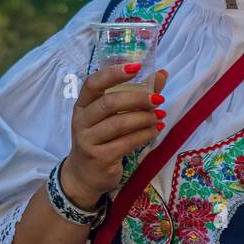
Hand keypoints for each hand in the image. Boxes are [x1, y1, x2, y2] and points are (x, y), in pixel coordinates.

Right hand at [60, 63, 169, 206]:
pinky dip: (145, 135)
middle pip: (109, 103)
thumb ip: (135, 94)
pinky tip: (155, 131)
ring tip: (159, 116)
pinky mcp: (100, 157)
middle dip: (137, 98)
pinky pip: (126, 142)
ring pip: (119, 124)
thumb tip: (162, 74)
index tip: (136, 67)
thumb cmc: (102, 139)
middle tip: (158, 99)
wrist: (85, 176)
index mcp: (82, 105)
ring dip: (144, 118)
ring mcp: (88, 140)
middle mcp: (81, 121)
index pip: (93, 83)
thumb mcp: (112, 116)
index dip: (114, 74)